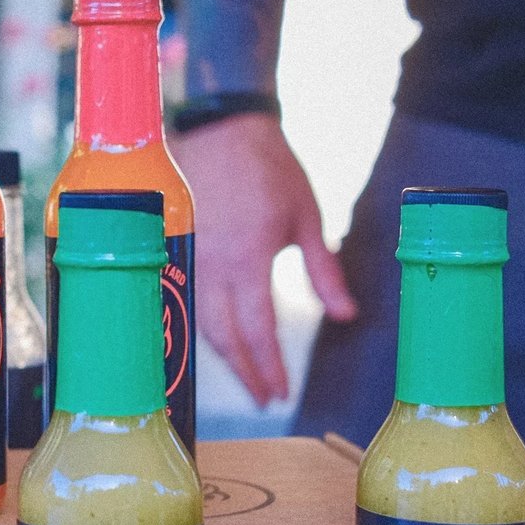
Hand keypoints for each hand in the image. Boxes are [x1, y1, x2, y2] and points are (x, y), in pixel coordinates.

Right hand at [171, 112, 356, 405]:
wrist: (222, 127)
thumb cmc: (270, 167)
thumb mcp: (308, 217)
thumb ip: (324, 272)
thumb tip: (347, 315)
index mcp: (248, 260)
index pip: (257, 330)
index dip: (268, 367)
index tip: (279, 394)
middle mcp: (212, 266)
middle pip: (223, 337)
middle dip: (244, 372)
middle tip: (263, 397)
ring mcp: (189, 258)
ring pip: (201, 322)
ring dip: (223, 355)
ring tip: (245, 375)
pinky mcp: (177, 249)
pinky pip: (188, 299)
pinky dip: (203, 327)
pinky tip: (218, 340)